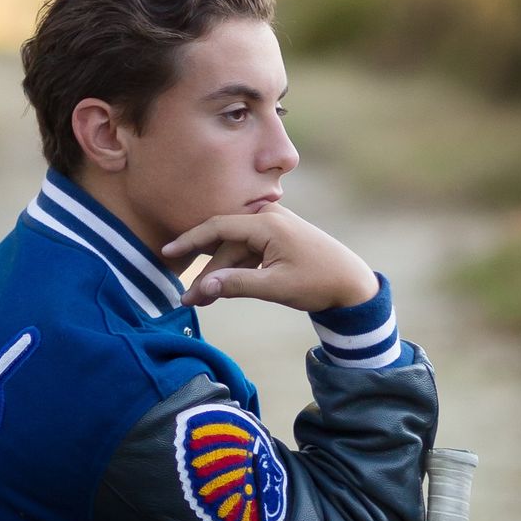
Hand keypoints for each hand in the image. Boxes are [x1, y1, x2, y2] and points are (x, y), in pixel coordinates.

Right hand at [160, 205, 376, 315]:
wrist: (352, 283)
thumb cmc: (318, 283)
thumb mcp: (276, 287)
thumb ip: (238, 285)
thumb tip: (204, 288)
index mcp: (267, 223)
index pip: (218, 227)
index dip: (189, 241)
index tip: (168, 253)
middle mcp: (268, 218)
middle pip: (225, 244)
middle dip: (206, 273)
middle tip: (188, 301)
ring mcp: (274, 227)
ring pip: (235, 251)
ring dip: (219, 275)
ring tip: (202, 302)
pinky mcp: (277, 239)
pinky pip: (248, 252)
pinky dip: (235, 271)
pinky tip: (223, 290)